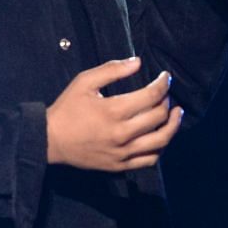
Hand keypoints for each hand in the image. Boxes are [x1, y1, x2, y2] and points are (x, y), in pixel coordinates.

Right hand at [45, 57, 183, 171]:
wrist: (50, 140)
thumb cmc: (67, 109)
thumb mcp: (84, 82)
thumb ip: (112, 70)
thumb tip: (138, 62)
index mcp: (113, 111)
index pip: (151, 96)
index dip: (163, 84)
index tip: (166, 77)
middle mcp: (121, 134)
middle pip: (158, 117)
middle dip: (167, 101)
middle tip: (166, 93)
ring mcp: (122, 152)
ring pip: (160, 141)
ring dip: (173, 125)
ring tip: (176, 114)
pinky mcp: (120, 165)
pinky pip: (150, 160)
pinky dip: (161, 147)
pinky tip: (162, 136)